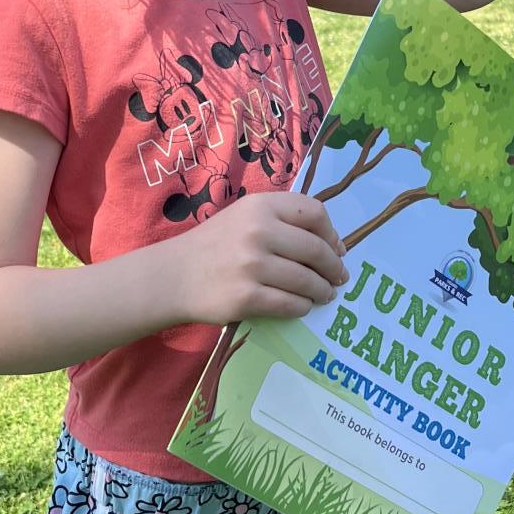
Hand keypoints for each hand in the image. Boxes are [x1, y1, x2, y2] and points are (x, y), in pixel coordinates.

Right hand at [174, 190, 350, 328]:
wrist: (175, 275)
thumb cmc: (215, 245)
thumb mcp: (244, 216)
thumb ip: (282, 220)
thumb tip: (332, 244)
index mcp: (260, 206)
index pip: (314, 212)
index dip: (332, 233)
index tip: (337, 248)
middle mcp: (258, 231)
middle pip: (316, 250)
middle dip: (334, 267)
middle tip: (339, 278)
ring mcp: (251, 265)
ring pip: (306, 280)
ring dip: (322, 290)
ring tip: (325, 294)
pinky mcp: (246, 297)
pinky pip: (290, 304)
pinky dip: (303, 307)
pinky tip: (302, 306)